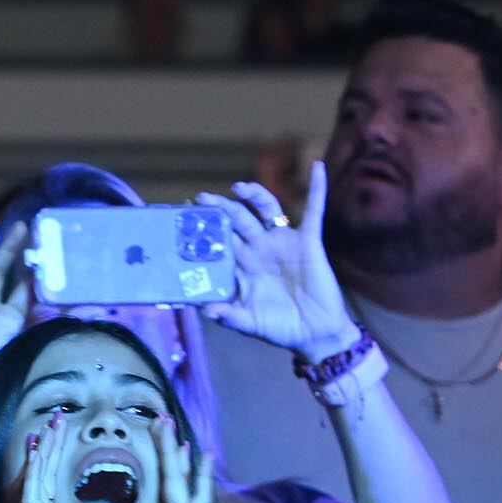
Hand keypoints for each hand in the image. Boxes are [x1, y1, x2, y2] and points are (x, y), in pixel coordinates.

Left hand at [120, 417, 212, 502]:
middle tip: (164, 423)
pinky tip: (204, 453)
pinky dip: (201, 476)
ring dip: (176, 454)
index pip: (162, 495)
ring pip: (179, 481)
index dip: (164, 472)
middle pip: (170, 480)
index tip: (167, 452)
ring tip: (174, 428)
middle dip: (168, 452)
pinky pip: (196, 497)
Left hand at [198, 161, 352, 356]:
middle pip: (236, 221)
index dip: (204, 230)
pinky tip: (317, 168)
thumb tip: (205, 310)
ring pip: (264, 209)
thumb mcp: (250, 324)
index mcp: (241, 266)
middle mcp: (258, 249)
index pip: (219, 242)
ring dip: (253, 195)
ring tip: (239, 188)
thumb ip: (228, 316)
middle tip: (201, 199)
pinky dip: (316, 189)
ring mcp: (282, 242)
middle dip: (220, 208)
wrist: (315, 334)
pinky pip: (313, 211)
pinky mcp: (308, 241)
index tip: (184, 218)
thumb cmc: (280, 329)